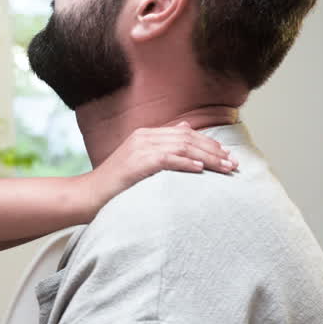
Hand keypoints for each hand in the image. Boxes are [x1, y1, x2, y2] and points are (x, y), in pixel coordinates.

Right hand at [86, 122, 233, 208]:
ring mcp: (140, 148)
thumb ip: (162, 146)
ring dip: (207, 157)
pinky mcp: (137, 162)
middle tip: (234, 163)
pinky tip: (201, 168)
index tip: (228, 156)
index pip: (185, 134)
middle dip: (214, 151)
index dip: (209, 143)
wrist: (89, 195)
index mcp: (146, 134)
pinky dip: (186, 162)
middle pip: (188, 138)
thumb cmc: (116, 184)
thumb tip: (185, 128)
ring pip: (182, 147)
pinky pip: (167, 159)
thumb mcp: (140, 160)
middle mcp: (144, 136)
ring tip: (225, 167)